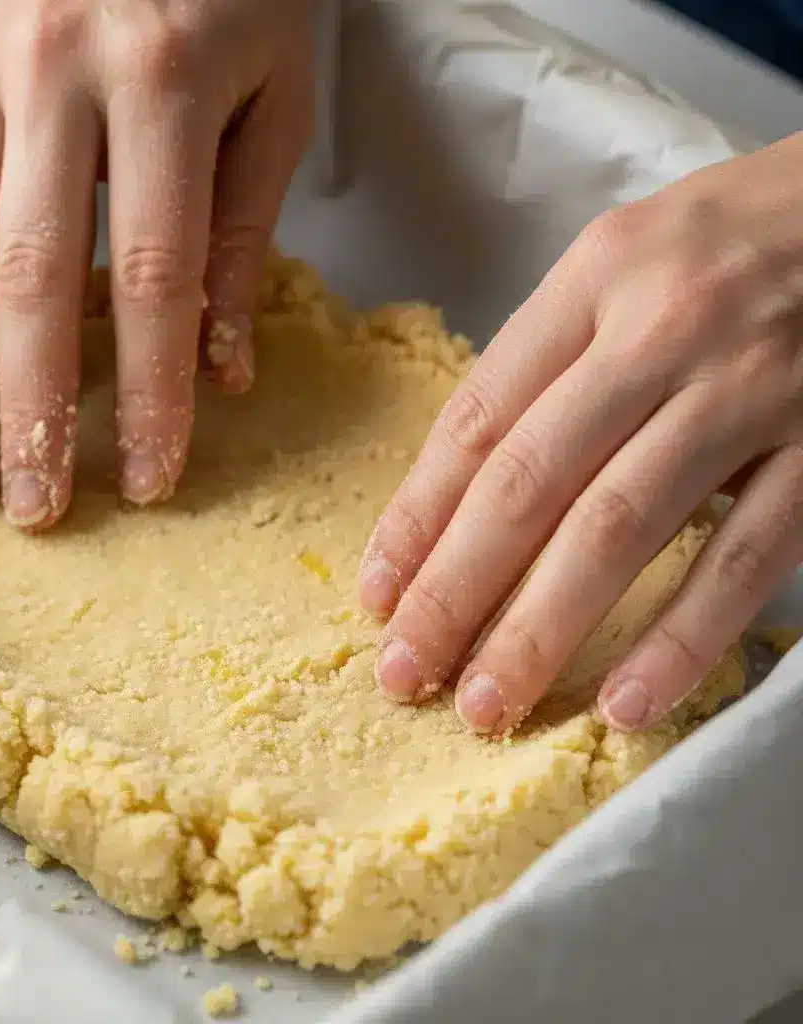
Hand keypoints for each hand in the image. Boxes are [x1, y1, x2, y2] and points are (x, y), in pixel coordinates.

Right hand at [0, 0, 314, 527]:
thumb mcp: (273, 107)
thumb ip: (244, 238)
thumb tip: (224, 371)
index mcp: (158, 85)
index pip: (150, 275)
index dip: (148, 389)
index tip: (147, 477)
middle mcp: (51, 78)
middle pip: (31, 275)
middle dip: (33, 404)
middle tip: (36, 506)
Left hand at [360, 132, 802, 733]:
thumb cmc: (741, 238)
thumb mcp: (630, 260)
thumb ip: (553, 358)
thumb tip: (468, 483)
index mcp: (595, 280)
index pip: (478, 419)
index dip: (417, 517)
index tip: (379, 595)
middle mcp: (660, 332)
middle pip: (528, 483)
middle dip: (455, 591)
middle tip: (405, 674)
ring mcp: (748, 391)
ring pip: (618, 527)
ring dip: (541, 629)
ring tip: (485, 706)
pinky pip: (744, 558)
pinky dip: (681, 637)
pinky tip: (626, 702)